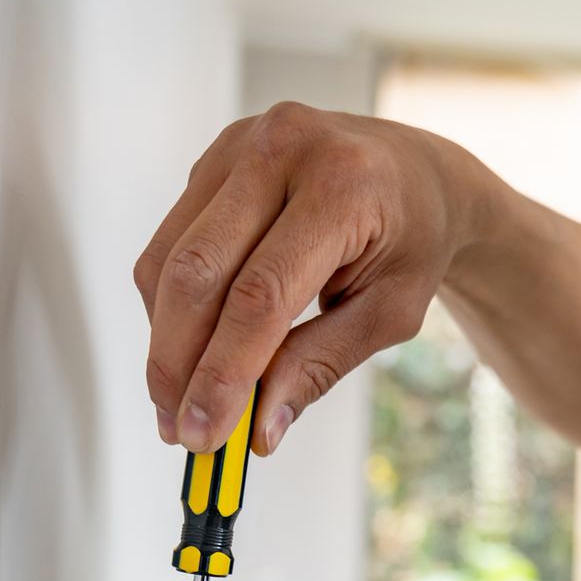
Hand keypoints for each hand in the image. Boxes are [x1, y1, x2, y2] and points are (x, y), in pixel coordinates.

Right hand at [136, 103, 485, 455]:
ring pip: (169, 259)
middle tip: (178, 430)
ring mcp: (239, 145)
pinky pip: (170, 243)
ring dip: (165, 341)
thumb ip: (320, 365)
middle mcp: (282, 148)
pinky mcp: (212, 159)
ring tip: (177, 401)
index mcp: (342, 185)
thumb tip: (258, 429)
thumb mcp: (389, 314)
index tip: (205, 435)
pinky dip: (170, 307)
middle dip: (179, 363)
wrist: (416, 174)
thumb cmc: (410, 244)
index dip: (224, 371)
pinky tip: (189, 348)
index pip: (261, 294)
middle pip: (199, 272)